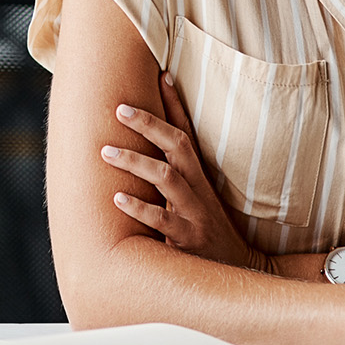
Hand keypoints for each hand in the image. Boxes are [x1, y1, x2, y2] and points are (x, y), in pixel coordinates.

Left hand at [102, 71, 267, 270]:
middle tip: (119, 109)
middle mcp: (198, 188)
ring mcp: (193, 212)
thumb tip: (152, 148)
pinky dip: (139, 208)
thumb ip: (177, 173)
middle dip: (149, 125)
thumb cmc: (208, 228)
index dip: (174, 104)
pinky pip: (162, 220)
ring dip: (136, 162)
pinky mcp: (187, 238)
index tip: (161, 75)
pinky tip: (117, 198)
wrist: (238, 269)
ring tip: (106, 151)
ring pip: (167, 178)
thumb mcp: (198, 196)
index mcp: (199, 175)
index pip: (186, 132)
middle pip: (176, 147)